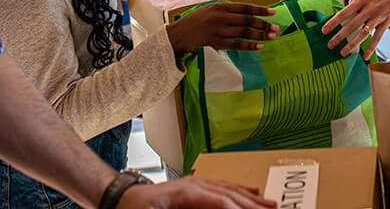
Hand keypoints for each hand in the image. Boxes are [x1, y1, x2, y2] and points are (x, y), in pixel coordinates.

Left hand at [121, 177, 275, 207]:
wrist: (118, 198)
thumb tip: (218, 206)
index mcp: (186, 193)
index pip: (221, 202)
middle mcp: (194, 184)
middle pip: (230, 194)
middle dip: (253, 205)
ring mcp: (194, 183)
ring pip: (229, 189)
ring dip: (251, 198)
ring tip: (271, 204)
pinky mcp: (192, 187)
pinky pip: (221, 187)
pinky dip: (238, 190)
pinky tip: (249, 192)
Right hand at [167, 2, 278, 55]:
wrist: (180, 33)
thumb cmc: (198, 19)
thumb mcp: (211, 8)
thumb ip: (228, 10)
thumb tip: (248, 12)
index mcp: (221, 6)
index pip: (246, 7)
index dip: (260, 10)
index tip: (273, 13)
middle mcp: (221, 17)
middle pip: (247, 21)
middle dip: (264, 24)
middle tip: (276, 28)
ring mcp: (219, 31)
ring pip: (244, 33)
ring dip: (259, 35)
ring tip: (271, 37)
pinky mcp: (217, 43)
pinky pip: (236, 45)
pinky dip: (249, 45)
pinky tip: (259, 46)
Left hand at [321, 0, 389, 58]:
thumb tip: (347, 5)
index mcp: (361, 0)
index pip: (343, 13)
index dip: (333, 23)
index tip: (324, 30)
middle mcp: (368, 9)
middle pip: (350, 25)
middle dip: (339, 37)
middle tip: (329, 45)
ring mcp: (377, 17)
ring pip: (362, 34)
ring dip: (352, 45)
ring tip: (343, 53)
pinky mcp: (385, 24)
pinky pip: (377, 38)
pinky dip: (371, 48)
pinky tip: (365, 57)